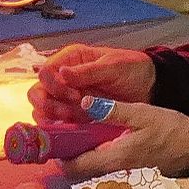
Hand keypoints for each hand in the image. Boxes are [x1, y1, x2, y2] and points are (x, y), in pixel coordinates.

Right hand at [29, 43, 155, 122]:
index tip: (73, 94)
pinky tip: (71, 129)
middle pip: (38, 91)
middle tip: (68, 111)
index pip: (46, 71)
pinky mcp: (75, 114)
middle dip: (47, 103)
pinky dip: (58, 127)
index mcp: (70, 59)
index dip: (52, 84)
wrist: (150, 87)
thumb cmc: (132, 69)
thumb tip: (62, 73)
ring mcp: (68, 97)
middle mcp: (64, 78)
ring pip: (43, 109)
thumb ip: (87, 71)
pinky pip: (57, 122)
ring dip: (52, 116)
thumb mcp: (112, 66)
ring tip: (72, 118)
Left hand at [58, 100, 188, 178]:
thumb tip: (85, 102)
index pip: (75, 167)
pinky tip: (94, 141)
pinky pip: (103, 170)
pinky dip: (93, 158)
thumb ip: (112, 110)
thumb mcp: (141, 113)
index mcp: (114, 158)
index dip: (59, 156)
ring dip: (79, 158)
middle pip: (79, 173)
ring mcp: (122, 176)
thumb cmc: (170, 129)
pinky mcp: (129, 174)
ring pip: (90, 173)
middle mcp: (115, 173)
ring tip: (75, 136)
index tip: (53, 139)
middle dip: (67, 157)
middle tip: (62, 135)